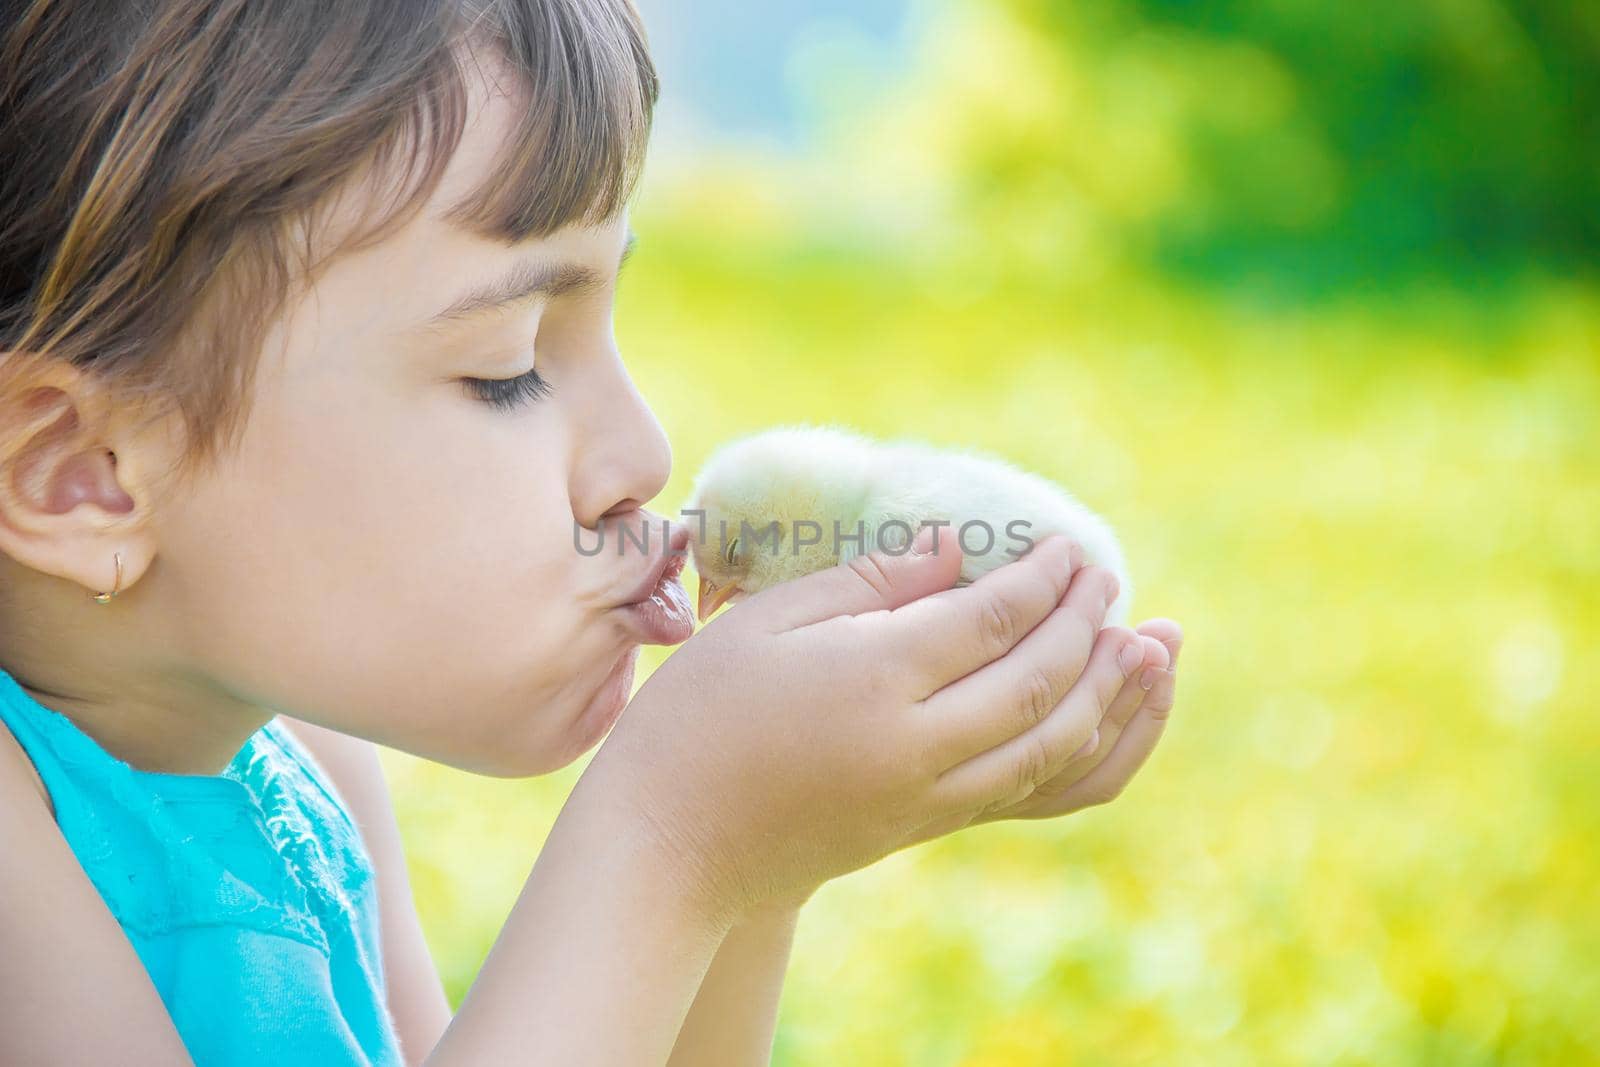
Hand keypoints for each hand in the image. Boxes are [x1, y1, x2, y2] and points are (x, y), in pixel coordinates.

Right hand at [578, 528, 1142, 929]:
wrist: (667, 845)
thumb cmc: (697, 715)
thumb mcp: (767, 624)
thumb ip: (868, 585)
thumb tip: (955, 549)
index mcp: (873, 681)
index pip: (990, 620)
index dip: (1041, 579)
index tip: (1068, 546)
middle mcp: (916, 746)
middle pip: (1036, 681)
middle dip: (1085, 624)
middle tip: (1108, 577)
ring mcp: (927, 798)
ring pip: (1050, 747)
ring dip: (1107, 693)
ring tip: (1143, 646)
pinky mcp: (925, 829)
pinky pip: (1030, 796)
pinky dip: (1082, 756)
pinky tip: (1100, 722)